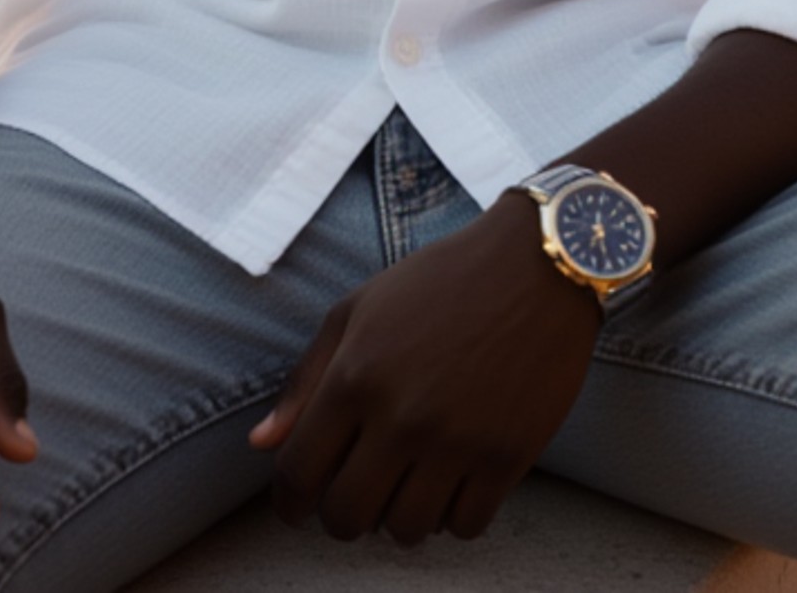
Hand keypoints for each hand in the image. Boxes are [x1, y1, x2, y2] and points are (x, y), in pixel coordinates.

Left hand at [249, 192, 600, 544]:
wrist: (535, 263)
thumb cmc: (440, 281)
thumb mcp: (358, 309)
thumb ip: (305, 380)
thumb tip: (260, 445)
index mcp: (356, 375)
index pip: (298, 473)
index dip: (288, 501)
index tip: (297, 505)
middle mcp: (402, 415)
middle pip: (347, 518)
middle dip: (341, 515)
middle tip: (357, 491)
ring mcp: (457, 441)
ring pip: (406, 532)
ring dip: (398, 516)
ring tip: (407, 480)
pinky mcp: (507, 456)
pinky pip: (464, 527)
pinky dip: (452, 515)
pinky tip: (451, 480)